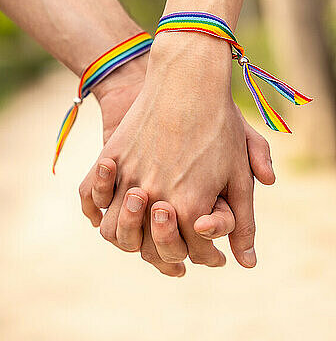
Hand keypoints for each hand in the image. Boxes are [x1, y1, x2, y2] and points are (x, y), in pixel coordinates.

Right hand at [81, 33, 274, 274]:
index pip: (192, 252)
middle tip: (177, 246)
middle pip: (149, 250)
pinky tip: (111, 207)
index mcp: (190, 206)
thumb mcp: (238, 173)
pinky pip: (92, 196)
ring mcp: (127, 179)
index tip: (211, 254)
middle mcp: (154, 199)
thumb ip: (243, 222)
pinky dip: (98, 209)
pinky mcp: (110, 159)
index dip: (205, 256)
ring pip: (114, 232)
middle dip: (167, 255)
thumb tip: (248, 263)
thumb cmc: (219, 125)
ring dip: (128, 238)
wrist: (187, 78)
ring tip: (142, 231)